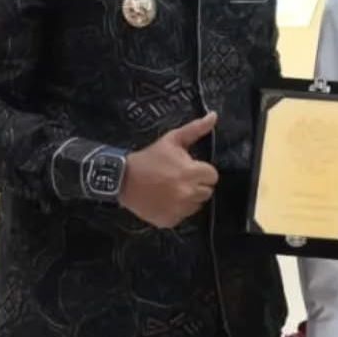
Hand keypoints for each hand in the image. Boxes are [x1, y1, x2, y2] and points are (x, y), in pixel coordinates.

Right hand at [118, 112, 219, 228]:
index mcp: (191, 173)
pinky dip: (176, 210)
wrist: (123, 179)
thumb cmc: (150, 158)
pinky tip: (165, 200)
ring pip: (196, 205)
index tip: (190, 168)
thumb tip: (214, 116)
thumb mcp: (172, 140)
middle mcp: (187, 193)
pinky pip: (182, 216)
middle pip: (207, 192)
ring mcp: (178, 209)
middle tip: (180, 178)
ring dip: (188, 198)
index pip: (213, 176)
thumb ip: (196, 129)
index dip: (202, 171)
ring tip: (172, 189)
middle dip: (197, 184)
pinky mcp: (169, 220)